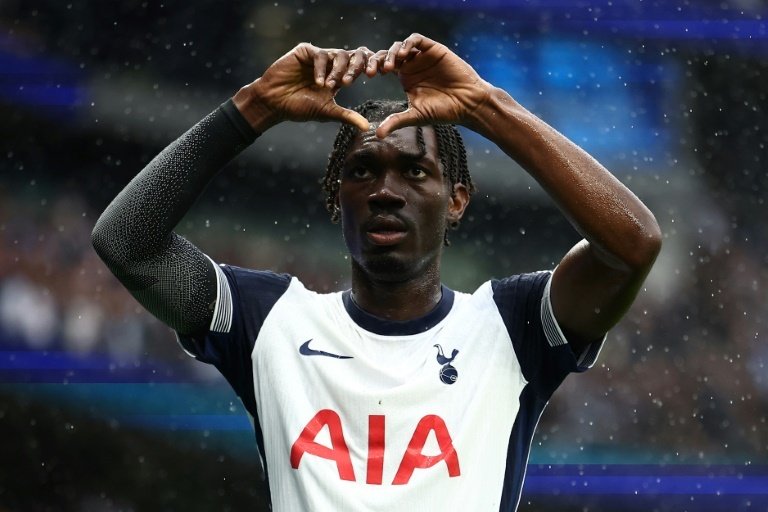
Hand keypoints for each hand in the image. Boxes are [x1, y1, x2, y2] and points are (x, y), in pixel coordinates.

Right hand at [234, 43, 379, 131]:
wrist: (274, 103)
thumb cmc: (299, 108)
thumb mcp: (327, 111)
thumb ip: (347, 116)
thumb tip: (367, 127)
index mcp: (339, 76)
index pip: (360, 66)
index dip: (370, 66)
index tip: (377, 74)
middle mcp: (330, 63)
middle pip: (353, 56)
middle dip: (359, 66)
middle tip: (362, 77)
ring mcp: (318, 56)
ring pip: (338, 54)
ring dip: (339, 70)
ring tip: (331, 86)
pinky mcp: (304, 51)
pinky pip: (320, 54)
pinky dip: (321, 68)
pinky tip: (319, 83)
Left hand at [375, 34, 492, 137]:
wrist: (467, 104)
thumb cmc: (443, 112)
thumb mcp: (415, 116)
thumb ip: (396, 121)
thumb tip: (376, 135)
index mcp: (405, 77)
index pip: (383, 66)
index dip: (373, 68)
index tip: (366, 77)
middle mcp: (412, 65)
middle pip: (388, 54)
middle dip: (377, 60)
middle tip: (372, 72)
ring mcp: (423, 56)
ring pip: (401, 46)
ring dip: (392, 54)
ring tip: (389, 68)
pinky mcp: (434, 49)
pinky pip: (417, 40)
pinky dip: (408, 44)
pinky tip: (404, 55)